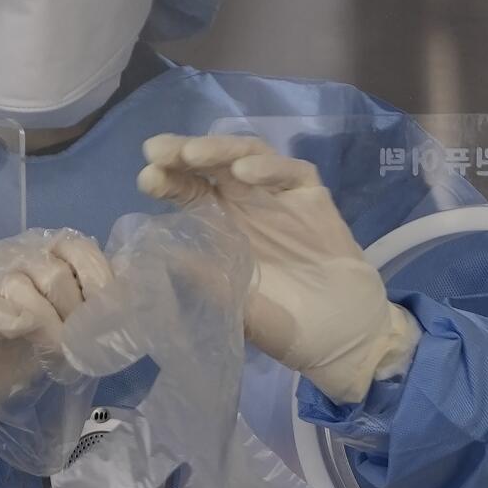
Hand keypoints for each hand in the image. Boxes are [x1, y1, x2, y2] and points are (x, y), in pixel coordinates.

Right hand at [0, 229, 111, 415]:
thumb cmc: (32, 339)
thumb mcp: (70, 316)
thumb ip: (94, 299)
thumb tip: (130, 297)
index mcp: (46, 248)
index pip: (79, 247)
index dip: (99, 280)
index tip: (108, 315)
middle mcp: (15, 252)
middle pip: (54, 272)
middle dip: (74, 314)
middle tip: (80, 344)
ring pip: (21, 288)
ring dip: (47, 326)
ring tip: (58, 352)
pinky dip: (10, 320)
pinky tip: (21, 334)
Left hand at [138, 134, 419, 402]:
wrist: (341, 337)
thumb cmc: (283, 322)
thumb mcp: (231, 303)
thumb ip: (200, 274)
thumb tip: (151, 251)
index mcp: (220, 226)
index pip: (188, 191)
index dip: (168, 180)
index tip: (146, 178)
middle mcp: (245, 203)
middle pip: (212, 164)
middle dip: (184, 152)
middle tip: (157, 150)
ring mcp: (279, 197)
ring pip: (247, 157)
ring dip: (220, 151)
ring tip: (193, 155)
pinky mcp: (312, 197)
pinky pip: (291, 172)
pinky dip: (267, 169)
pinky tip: (244, 175)